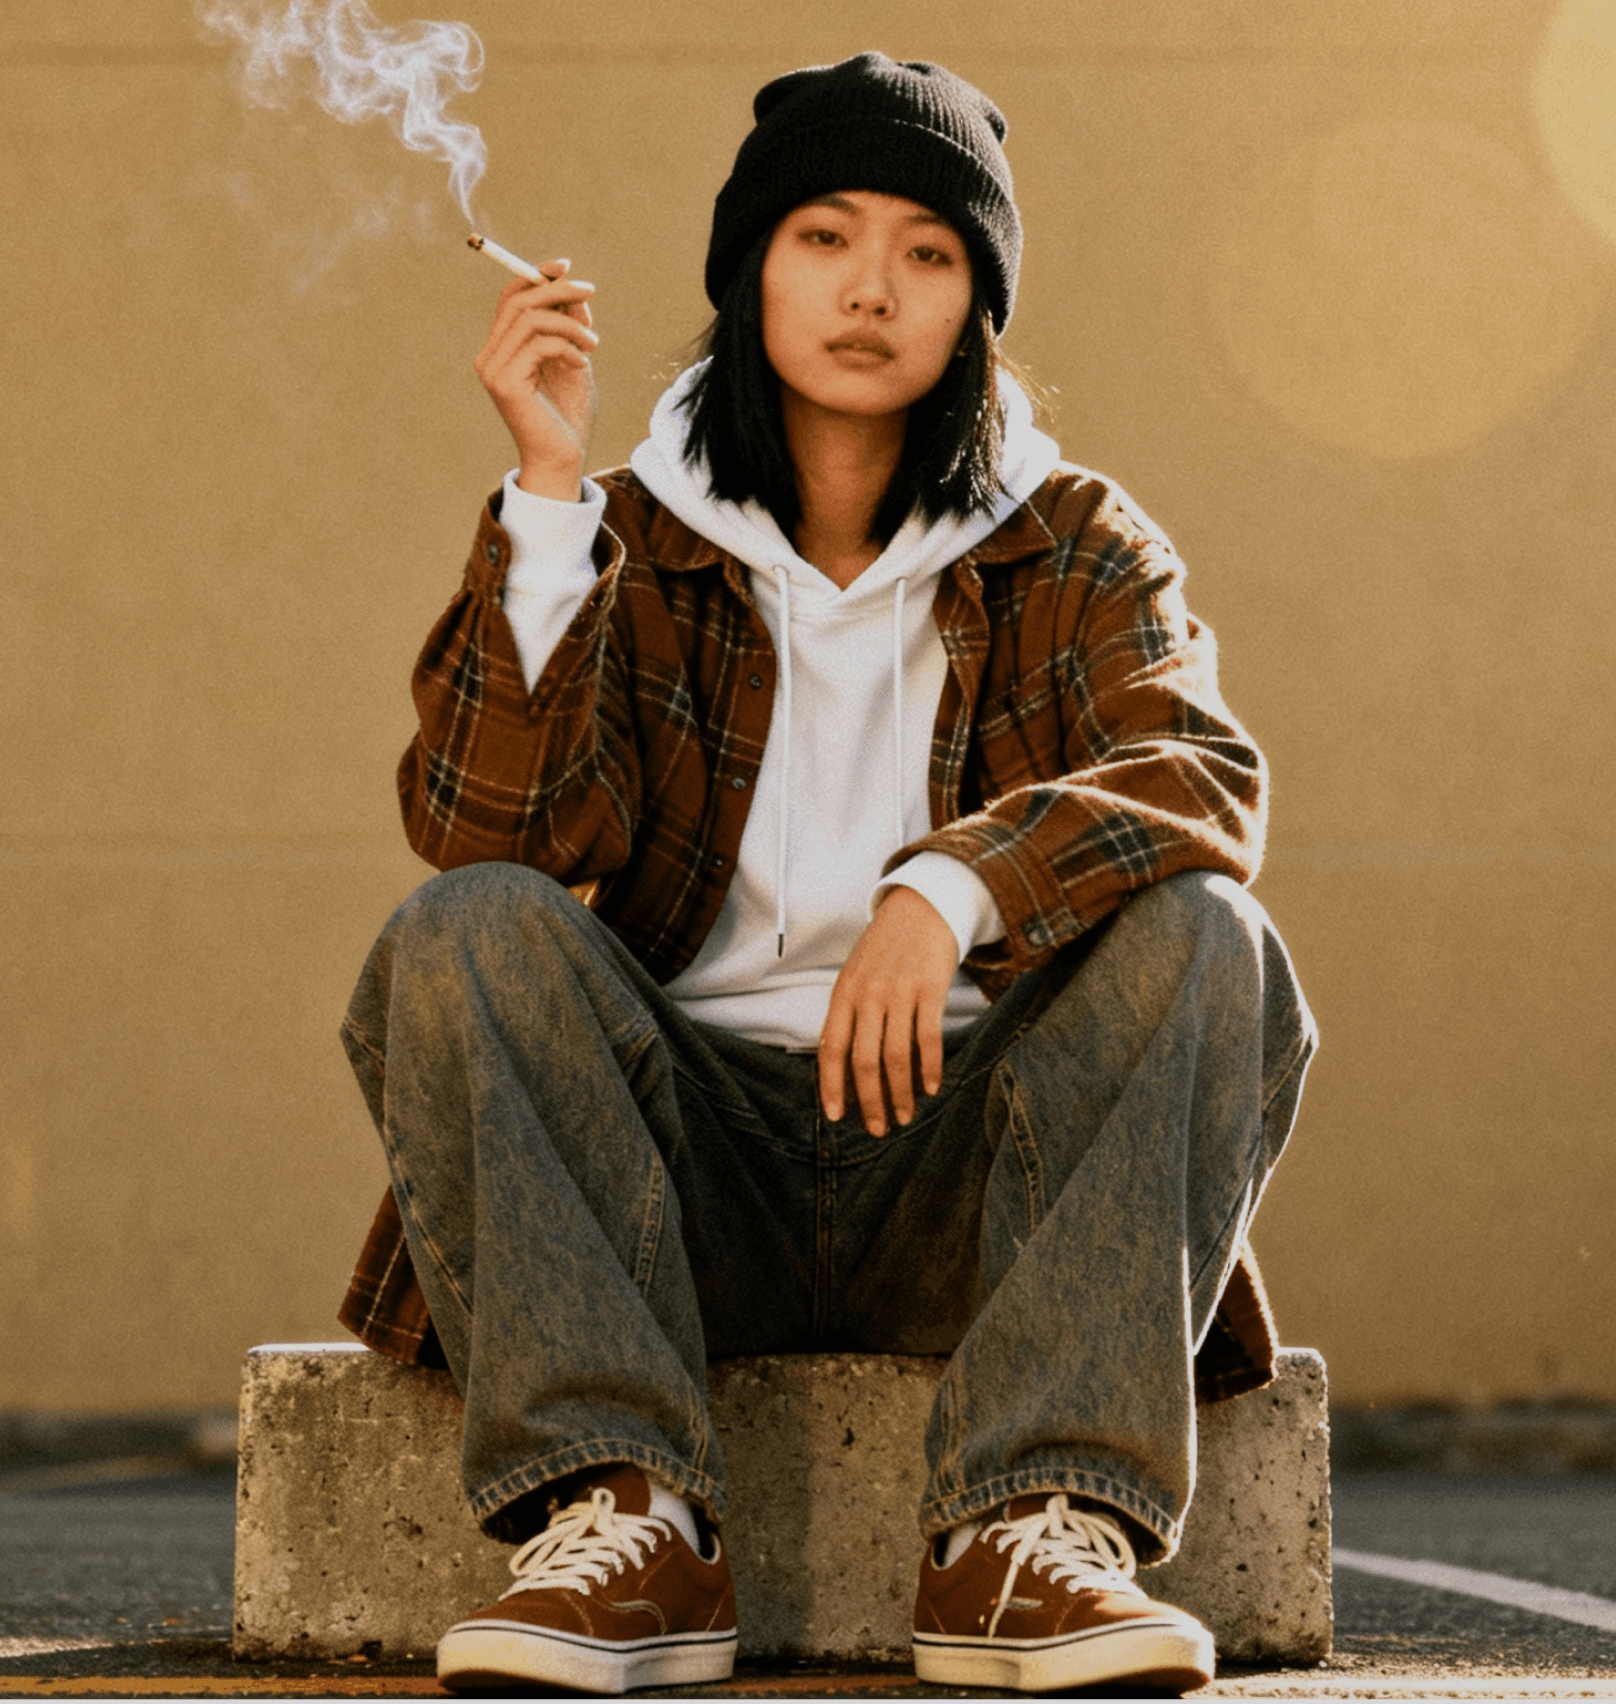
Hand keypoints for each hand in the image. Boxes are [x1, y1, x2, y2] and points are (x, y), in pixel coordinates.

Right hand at [473, 259, 598, 500]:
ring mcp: (493, 370)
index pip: (511, 298)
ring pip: (531, 320)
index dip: (536, 275)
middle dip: (557, 289)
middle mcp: (490, 356)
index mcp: (502, 348)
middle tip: (590, 293)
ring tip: (593, 344)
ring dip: (570, 324)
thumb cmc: (569, 414)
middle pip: (518, 301)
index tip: (566, 266)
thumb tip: (573, 289)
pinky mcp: (504, 383)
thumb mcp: (574, 358)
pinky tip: (582, 362)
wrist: (564, 459)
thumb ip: (570, 325)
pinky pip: (539, 344)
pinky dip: (567, 346)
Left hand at [818, 887, 958, 1136]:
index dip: (831, 1087)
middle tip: (878, 1128)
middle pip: (864, 1061)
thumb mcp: (857, 976)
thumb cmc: (886, 949)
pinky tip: (933, 1088)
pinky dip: (930, 1068)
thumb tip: (844, 1068)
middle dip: (870, 1102)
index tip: (837, 1117)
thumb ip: (850, 1016)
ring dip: (901, 1094)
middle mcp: (868, 995)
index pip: (831, 1049)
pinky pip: (928, 1038)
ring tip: (906, 1117)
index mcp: (844, 993)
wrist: (922, 906)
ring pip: (896, 1056)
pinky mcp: (930, 989)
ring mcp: (899, 992)